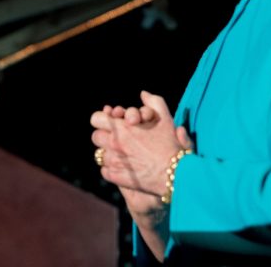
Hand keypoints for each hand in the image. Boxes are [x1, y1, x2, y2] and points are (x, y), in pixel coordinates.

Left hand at [91, 91, 189, 205]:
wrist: (174, 173)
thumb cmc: (170, 144)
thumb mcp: (165, 118)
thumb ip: (153, 102)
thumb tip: (143, 94)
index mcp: (122, 127)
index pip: (96, 119)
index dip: (103, 120)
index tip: (111, 123)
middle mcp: (114, 143)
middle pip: (96, 137)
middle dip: (105, 136)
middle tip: (117, 139)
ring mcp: (113, 161)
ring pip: (100, 155)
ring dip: (109, 153)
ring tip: (123, 154)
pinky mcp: (116, 176)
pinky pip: (105, 171)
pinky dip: (112, 169)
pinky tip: (125, 167)